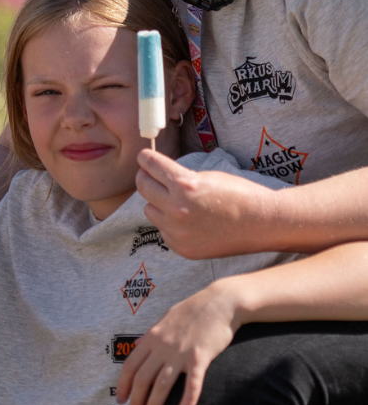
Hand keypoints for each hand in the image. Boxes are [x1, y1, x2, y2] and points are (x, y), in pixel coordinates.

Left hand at [115, 281, 241, 404]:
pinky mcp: (200, 358)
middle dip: (136, 400)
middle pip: (143, 379)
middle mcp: (162, 346)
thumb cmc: (193, 310)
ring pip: (162, 384)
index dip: (123, 385)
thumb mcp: (165, 318)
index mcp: (152, 337)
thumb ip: (150, 335)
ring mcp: (180, 353)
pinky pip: (192, 384)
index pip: (130, 365)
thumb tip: (136, 345)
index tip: (121, 400)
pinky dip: (187, 400)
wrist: (220, 302)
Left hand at [136, 150, 276, 259]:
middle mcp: (177, 209)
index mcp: (185, 185)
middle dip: (145, 177)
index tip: (143, 157)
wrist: (261, 224)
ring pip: (150, 210)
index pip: (152, 166)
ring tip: (176, 201)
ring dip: (158, 203)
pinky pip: (163, 230)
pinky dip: (169, 223)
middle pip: (143, 187)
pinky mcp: (181, 248)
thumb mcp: (207, 176)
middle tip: (149, 174)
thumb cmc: (239, 194)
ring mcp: (178, 231)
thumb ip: (179, 177)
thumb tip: (156, 173)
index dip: (145, 158)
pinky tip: (188, 220)